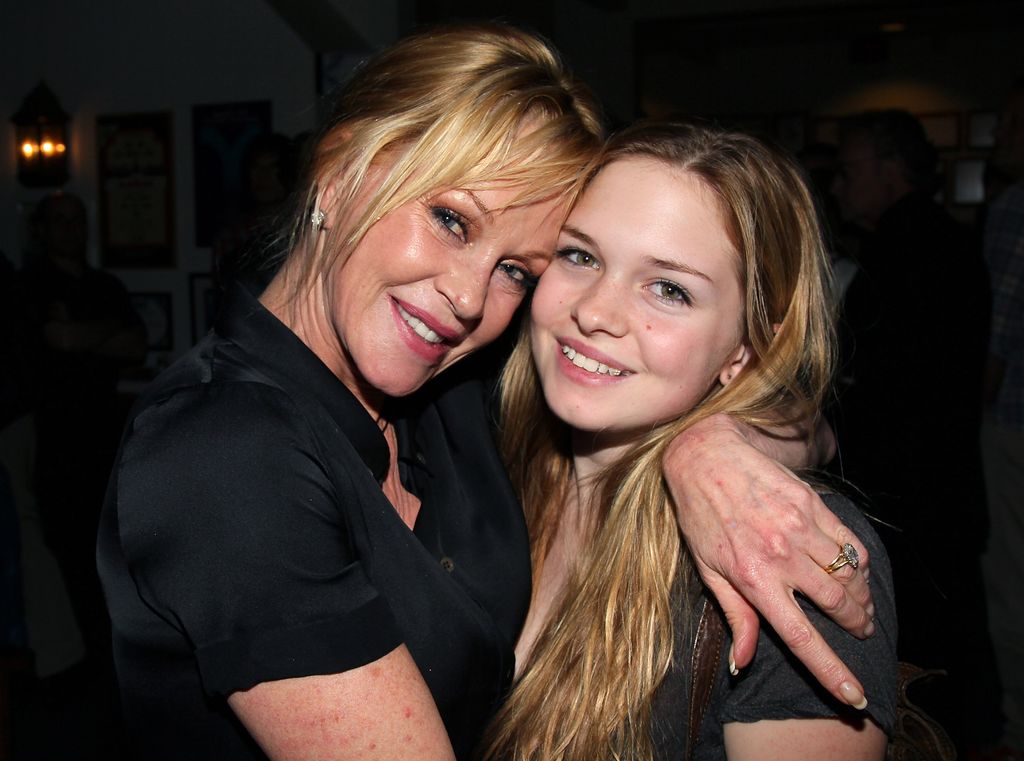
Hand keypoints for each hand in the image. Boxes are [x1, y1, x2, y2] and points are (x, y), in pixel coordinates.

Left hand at [663, 414, 874, 708]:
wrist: (704, 455)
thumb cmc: (700, 517)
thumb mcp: (708, 570)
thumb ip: (735, 616)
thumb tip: (743, 663)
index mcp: (752, 578)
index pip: (800, 636)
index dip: (830, 670)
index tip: (853, 696)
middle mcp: (780, 555)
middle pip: (837, 605)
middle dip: (857, 626)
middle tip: (861, 632)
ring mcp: (799, 526)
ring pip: (849, 575)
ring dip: (862, 598)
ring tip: (860, 607)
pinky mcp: (811, 503)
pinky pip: (849, 542)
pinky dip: (857, 563)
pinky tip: (853, 570)